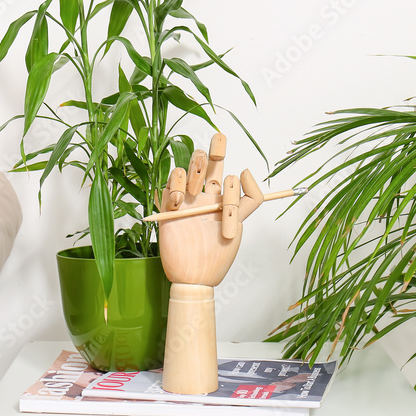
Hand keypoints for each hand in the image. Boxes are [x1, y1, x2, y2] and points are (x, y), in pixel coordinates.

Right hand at [155, 133, 262, 285]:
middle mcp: (205, 197)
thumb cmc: (218, 256)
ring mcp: (186, 200)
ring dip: (195, 170)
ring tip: (196, 190)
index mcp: (223, 202)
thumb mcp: (239, 225)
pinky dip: (175, 187)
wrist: (195, 276)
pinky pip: (169, 184)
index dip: (236, 184)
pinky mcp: (168, 207)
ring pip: (188, 168)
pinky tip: (179, 203)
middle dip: (216, 147)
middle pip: (209, 163)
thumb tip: (244, 170)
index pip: (229, 176)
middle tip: (220, 139)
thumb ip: (248, 199)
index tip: (239, 188)